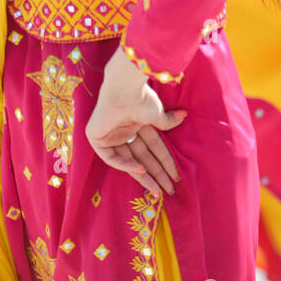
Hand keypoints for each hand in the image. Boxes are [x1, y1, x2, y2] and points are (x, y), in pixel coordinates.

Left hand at [85, 45, 185, 197]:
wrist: (125, 91)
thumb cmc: (141, 98)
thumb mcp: (157, 114)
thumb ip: (167, 121)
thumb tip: (184, 115)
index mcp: (135, 122)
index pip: (151, 147)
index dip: (164, 161)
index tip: (175, 176)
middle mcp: (123, 129)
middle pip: (141, 156)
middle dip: (156, 173)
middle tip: (169, 190)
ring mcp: (110, 135)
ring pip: (128, 160)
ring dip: (143, 175)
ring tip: (157, 189)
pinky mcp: (96, 138)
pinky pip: (111, 158)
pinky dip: (126, 165)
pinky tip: (141, 171)